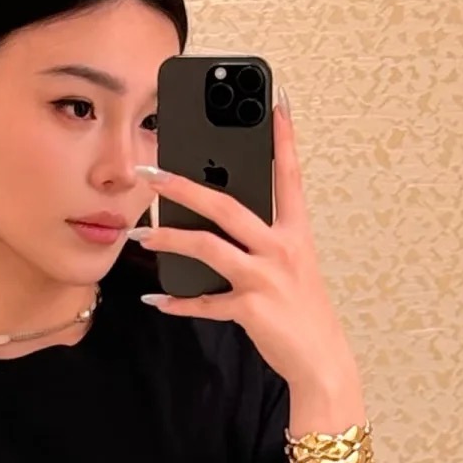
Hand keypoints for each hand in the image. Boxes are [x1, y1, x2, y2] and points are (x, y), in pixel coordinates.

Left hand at [127, 92, 358, 390]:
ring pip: (208, 248)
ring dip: (169, 241)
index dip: (284, 139)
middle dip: (185, 187)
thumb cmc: (302, 311)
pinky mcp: (251, 309)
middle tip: (152, 173)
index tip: (277, 102)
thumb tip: (220, 221)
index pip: (289, 176)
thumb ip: (263, 240)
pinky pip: (205, 303)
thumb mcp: (293, 266)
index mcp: (295, 233)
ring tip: (141, 237)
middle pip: (227, 206)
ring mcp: (266, 278)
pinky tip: (157, 299)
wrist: (321, 361)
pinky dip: (178, 302)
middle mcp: (282, 249)